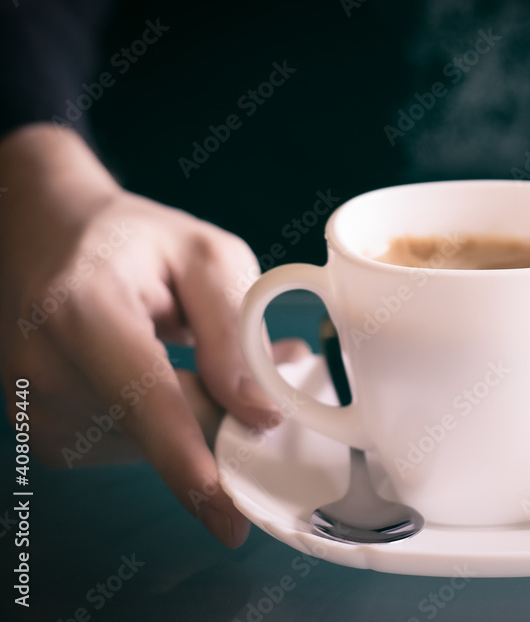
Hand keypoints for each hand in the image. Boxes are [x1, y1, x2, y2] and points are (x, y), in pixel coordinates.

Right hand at [0, 124, 307, 546]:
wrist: (43, 234)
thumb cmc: (132, 238)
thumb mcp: (204, 254)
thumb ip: (235, 328)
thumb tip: (261, 413)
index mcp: (82, 309)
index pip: (143, 398)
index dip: (190, 457)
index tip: (228, 512)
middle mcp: (45, 367)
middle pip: (158, 430)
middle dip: (228, 429)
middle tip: (278, 396)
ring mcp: (36, 408)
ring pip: (150, 448)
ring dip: (201, 422)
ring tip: (211, 365)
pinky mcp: (44, 434)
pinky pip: (132, 449)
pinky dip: (169, 429)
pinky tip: (175, 385)